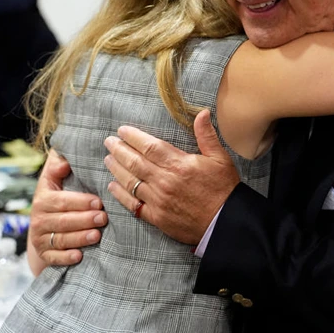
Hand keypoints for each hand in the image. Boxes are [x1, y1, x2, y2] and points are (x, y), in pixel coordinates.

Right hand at [28, 149, 106, 273]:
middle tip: (104, 218)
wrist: (44, 227)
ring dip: (79, 238)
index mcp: (43, 197)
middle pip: (63, 220)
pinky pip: (54, 258)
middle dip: (84, 220)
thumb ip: (59, 165)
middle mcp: (39, 218)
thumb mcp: (55, 179)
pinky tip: (79, 256)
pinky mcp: (44, 255)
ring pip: (61, 239)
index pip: (61, 200)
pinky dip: (66, 257)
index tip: (98, 202)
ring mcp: (40, 237)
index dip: (80, 202)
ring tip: (97, 235)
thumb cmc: (58, 197)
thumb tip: (64, 156)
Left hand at [103, 109, 239, 244]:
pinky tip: (113, 186)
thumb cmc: (224, 188)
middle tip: (108, 142)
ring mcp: (158, 200)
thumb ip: (206, 135)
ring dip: (116, 169)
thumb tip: (202, 112)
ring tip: (108, 159)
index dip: (133, 137)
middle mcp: (164, 181)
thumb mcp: (219, 158)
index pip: (149, 146)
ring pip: (130, 182)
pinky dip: (120, 195)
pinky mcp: (156, 217)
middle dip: (119, 150)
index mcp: (179, 164)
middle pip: (135, 162)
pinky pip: (133, 204)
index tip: (122, 130)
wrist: (225, 222)